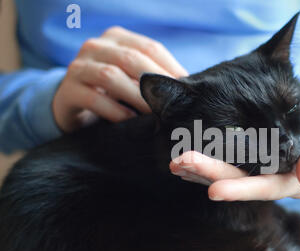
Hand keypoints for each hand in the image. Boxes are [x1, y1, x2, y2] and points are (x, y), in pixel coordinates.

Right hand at [53, 26, 187, 131]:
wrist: (72, 105)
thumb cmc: (112, 91)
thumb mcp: (132, 79)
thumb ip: (153, 78)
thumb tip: (188, 89)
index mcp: (117, 38)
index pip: (149, 48)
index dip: (170, 67)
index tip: (188, 88)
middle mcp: (96, 46)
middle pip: (131, 59)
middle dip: (155, 82)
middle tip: (173, 103)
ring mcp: (79, 66)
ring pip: (111, 76)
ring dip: (137, 96)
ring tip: (155, 114)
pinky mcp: (68, 90)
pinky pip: (94, 98)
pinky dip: (115, 111)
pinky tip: (130, 121)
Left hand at [169, 98, 299, 200]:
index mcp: (295, 180)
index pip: (265, 187)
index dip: (240, 190)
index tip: (212, 190)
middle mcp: (274, 181)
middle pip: (239, 182)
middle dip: (208, 174)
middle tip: (180, 163)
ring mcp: (260, 173)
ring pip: (228, 177)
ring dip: (200, 172)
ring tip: (175, 163)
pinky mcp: (251, 163)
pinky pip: (226, 166)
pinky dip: (205, 165)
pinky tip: (184, 163)